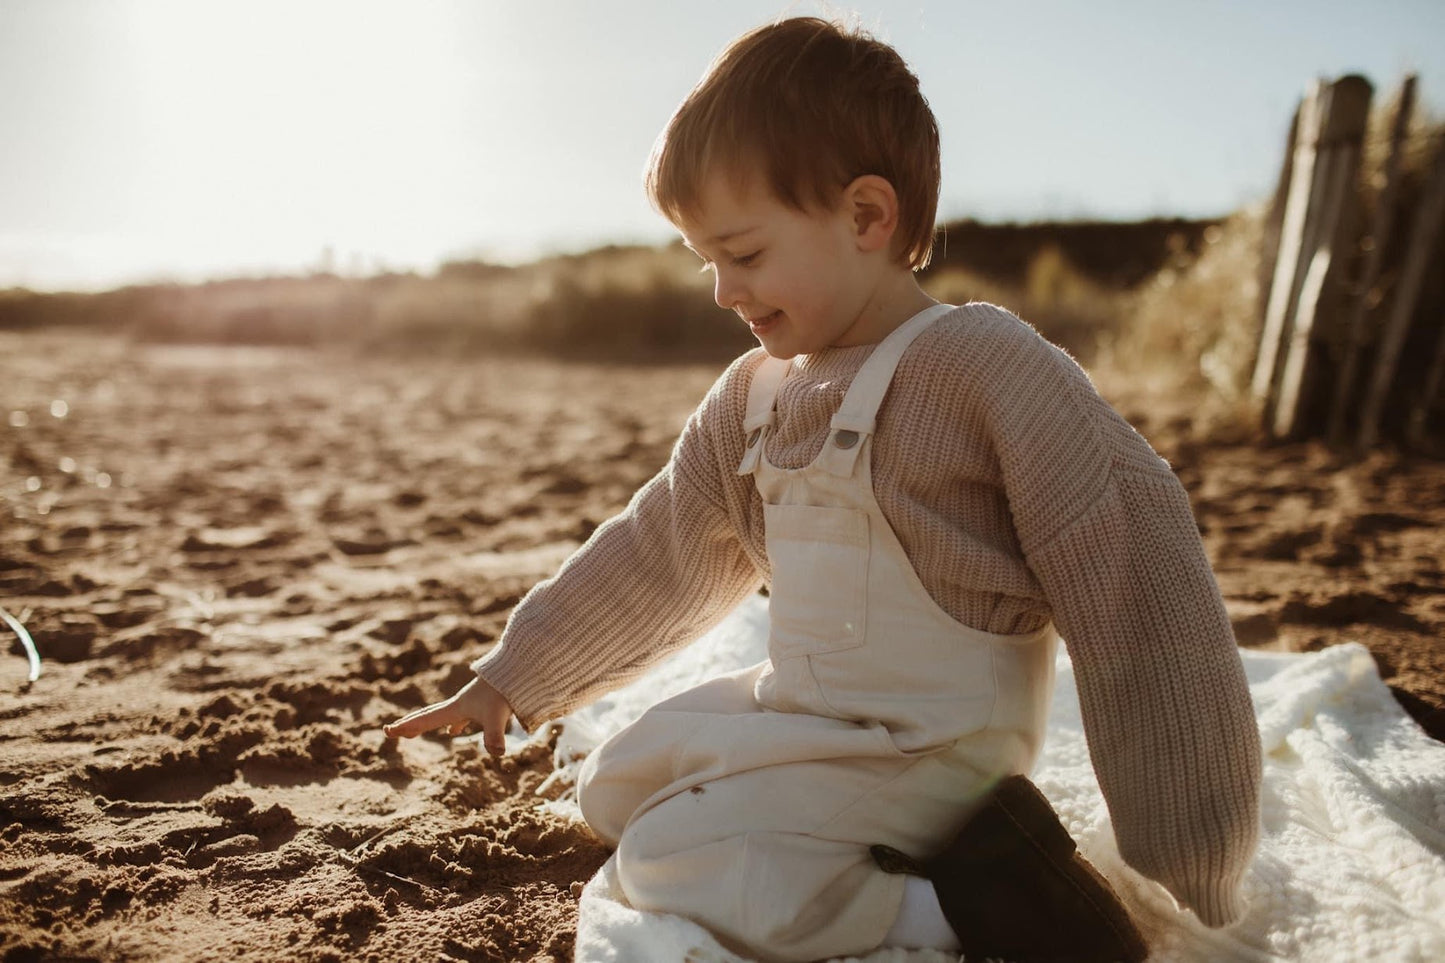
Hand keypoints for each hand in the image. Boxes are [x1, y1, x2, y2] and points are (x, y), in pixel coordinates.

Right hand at [383, 676, 514, 755]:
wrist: (518, 667)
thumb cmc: (505, 691)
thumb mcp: (498, 716)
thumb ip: (495, 736)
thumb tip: (497, 753)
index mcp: (456, 708)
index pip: (425, 720)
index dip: (406, 727)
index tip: (387, 731)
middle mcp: (459, 704)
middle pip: (428, 715)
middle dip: (410, 724)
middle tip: (392, 730)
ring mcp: (469, 703)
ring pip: (442, 715)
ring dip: (428, 722)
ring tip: (415, 730)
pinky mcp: (482, 703)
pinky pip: (460, 715)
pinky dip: (454, 723)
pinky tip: (455, 729)